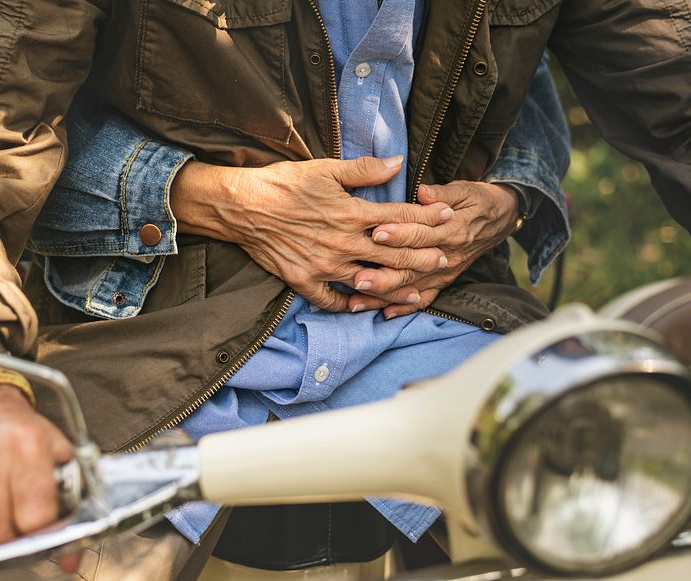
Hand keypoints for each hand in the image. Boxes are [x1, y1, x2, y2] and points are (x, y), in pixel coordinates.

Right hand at [171, 156, 452, 310]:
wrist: (241, 207)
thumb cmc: (283, 184)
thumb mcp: (324, 169)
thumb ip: (364, 170)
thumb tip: (397, 163)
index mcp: (350, 213)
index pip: (399, 216)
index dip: (427, 216)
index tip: (449, 217)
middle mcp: (343, 243)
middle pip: (392, 255)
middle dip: (422, 257)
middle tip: (445, 259)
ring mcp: (324, 266)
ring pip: (369, 283)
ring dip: (395, 289)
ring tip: (417, 294)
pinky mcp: (304, 281)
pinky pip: (332, 300)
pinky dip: (349, 305)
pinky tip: (364, 308)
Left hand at [348, 181, 520, 317]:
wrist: (499, 219)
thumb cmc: (475, 200)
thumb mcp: (464, 190)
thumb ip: (441, 193)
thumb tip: (422, 193)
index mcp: (452, 230)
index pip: (422, 233)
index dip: (399, 233)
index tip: (376, 232)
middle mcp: (447, 255)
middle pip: (411, 267)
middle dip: (383, 274)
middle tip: (357, 277)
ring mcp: (444, 272)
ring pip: (411, 287)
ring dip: (384, 296)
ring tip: (356, 301)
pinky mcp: (443, 281)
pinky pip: (424, 299)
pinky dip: (404, 308)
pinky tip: (384, 314)